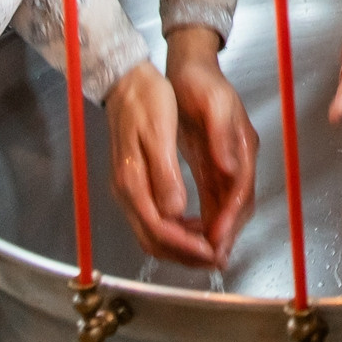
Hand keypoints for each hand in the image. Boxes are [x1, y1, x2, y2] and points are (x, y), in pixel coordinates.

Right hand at [103, 62, 220, 266]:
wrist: (125, 82)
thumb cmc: (146, 102)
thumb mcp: (159, 133)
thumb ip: (165, 175)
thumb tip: (176, 211)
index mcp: (133, 183)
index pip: (160, 231)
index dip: (188, 247)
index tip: (213, 252)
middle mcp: (127, 194)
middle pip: (154, 242)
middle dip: (186, 255)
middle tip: (216, 259)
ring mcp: (128, 191)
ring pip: (152, 236)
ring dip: (182, 247)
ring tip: (210, 248)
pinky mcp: (134, 185)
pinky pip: (153, 221)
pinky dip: (175, 231)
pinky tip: (194, 225)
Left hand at [165, 27, 257, 266]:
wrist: (193, 67)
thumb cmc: (202, 83)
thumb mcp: (213, 105)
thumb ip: (222, 138)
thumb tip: (231, 169)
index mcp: (242, 146)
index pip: (240, 190)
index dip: (229, 218)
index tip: (216, 240)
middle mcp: (239, 159)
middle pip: (238, 205)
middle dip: (226, 233)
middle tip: (211, 259)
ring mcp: (228, 163)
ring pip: (227, 207)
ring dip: (217, 231)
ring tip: (203, 255)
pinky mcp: (213, 166)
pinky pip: (214, 200)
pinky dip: (207, 219)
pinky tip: (194, 232)